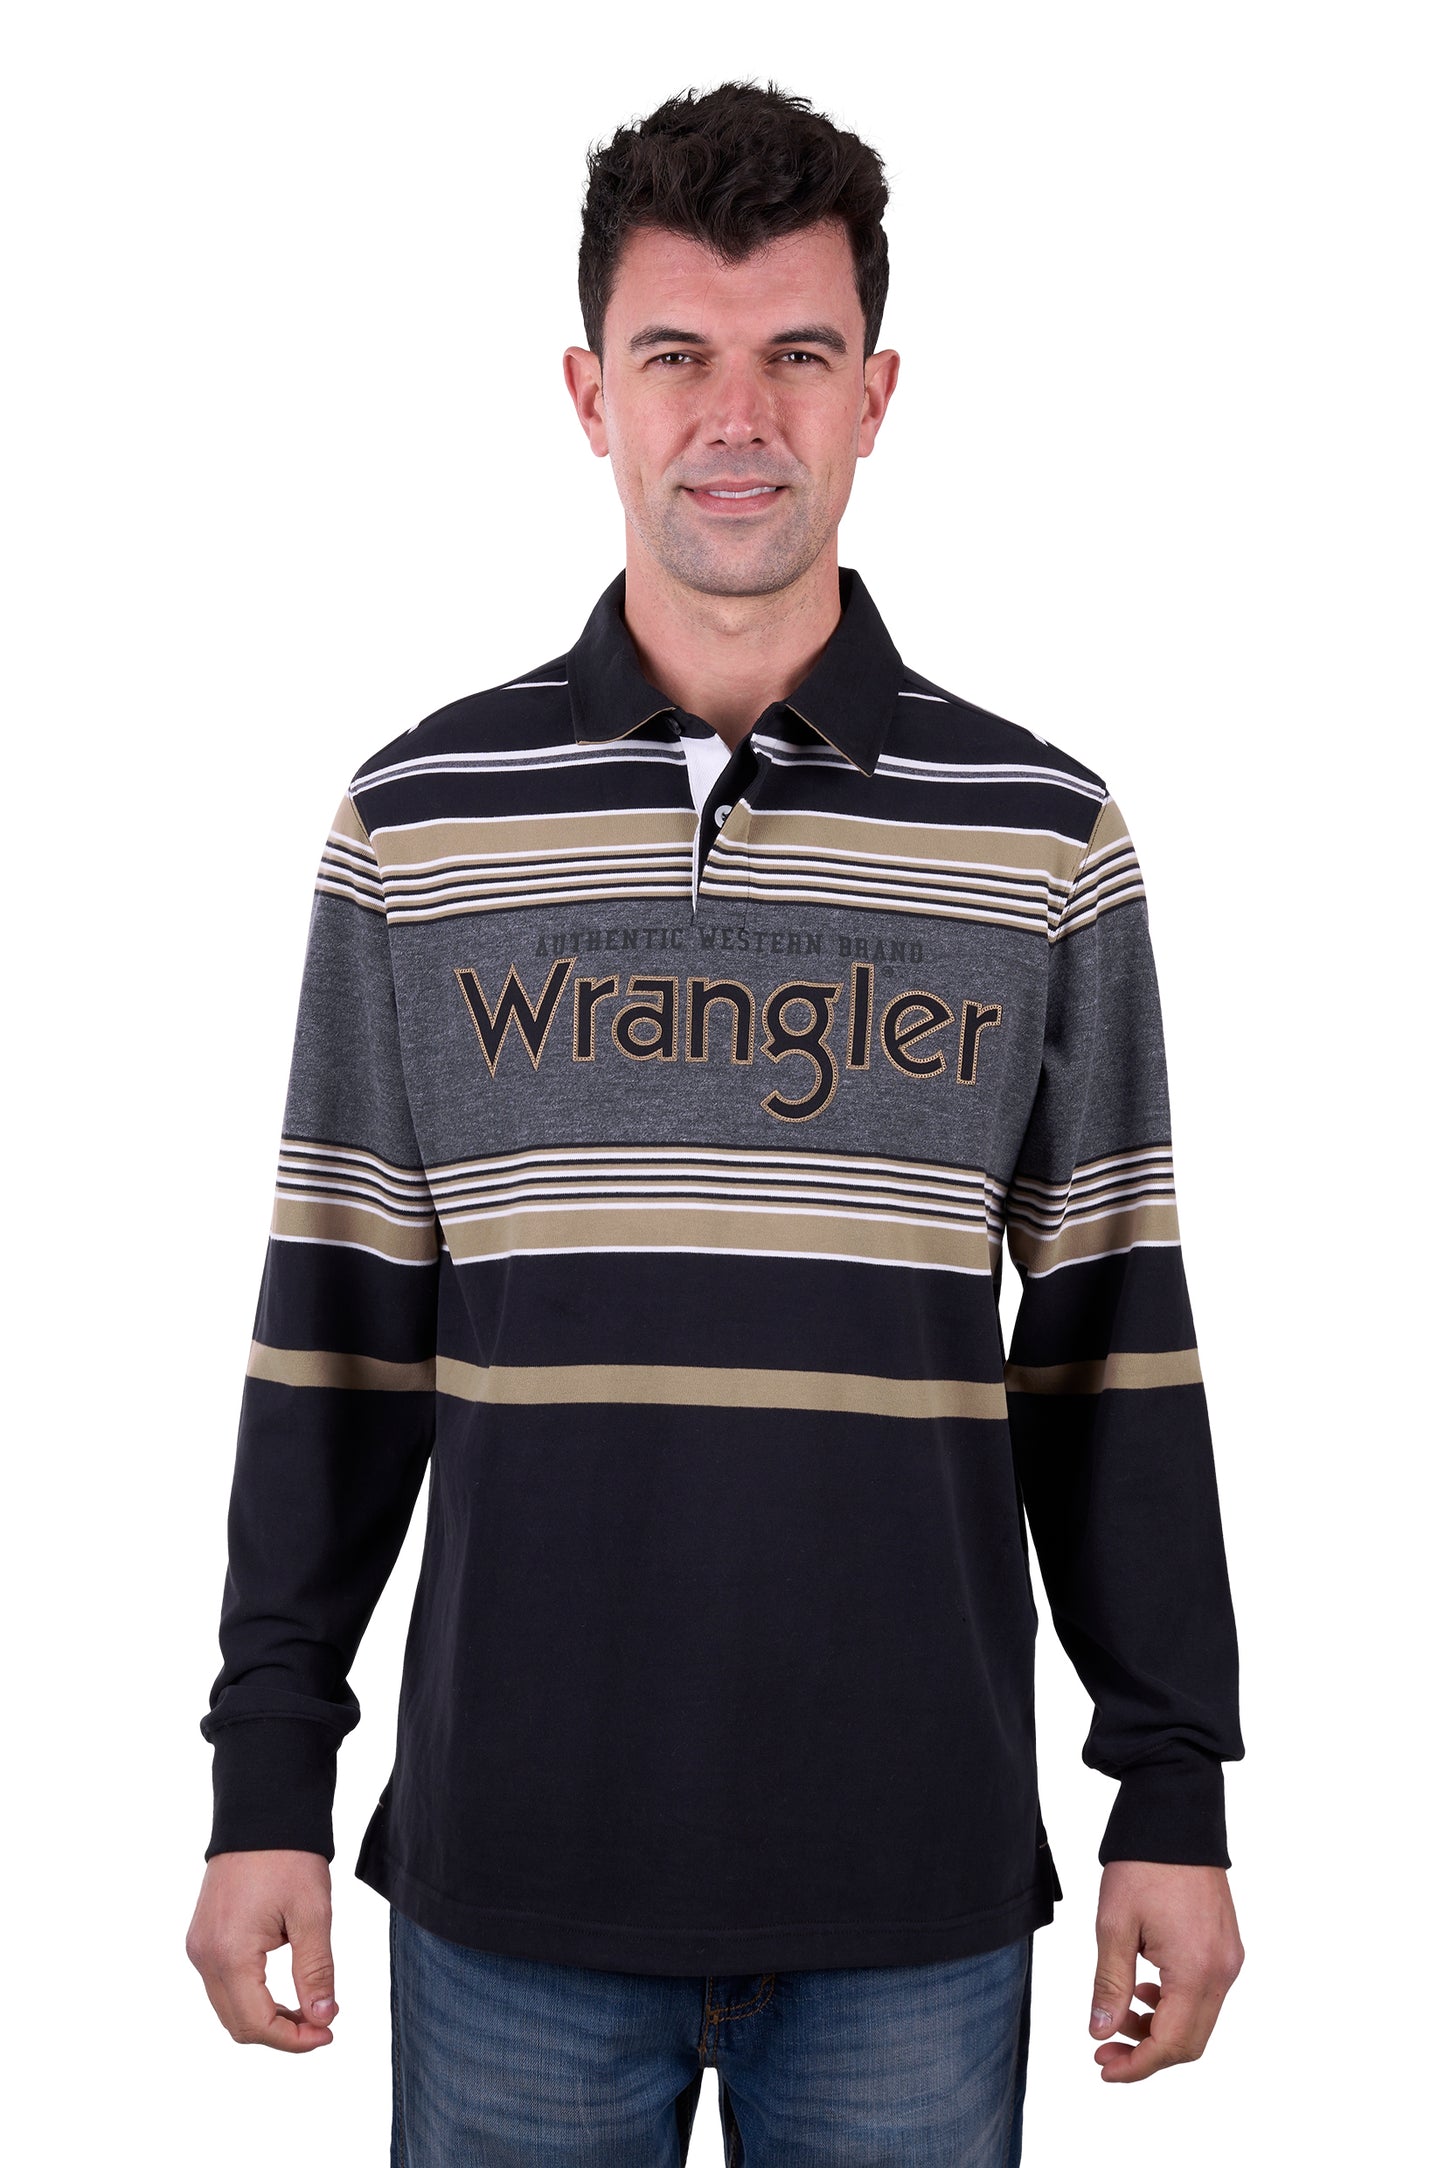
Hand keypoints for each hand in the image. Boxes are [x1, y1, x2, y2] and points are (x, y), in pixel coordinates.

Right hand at [186, 1849, 337, 2050]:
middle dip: (281, 2033)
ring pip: (228, 2008)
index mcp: (229, 1953)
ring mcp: (199, 1947)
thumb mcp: (312, 1914)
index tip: (329, 2032)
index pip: (256, 2024)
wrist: (261, 1814)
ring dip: (266, 2017)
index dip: (294, 2040)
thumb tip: (323, 2018)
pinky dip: (252, 1997)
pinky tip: (283, 1989)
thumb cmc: (288, 1858)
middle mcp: (204, 1956)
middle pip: (238, 2024)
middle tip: (322, 2023)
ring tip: (308, 2007)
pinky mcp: (202, 1938)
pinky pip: (223, 1985)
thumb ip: (316, 1970)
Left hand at [1089, 1859, 1243, 2081]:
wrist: (1175, 1816)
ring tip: (1118, 2014)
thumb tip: (1099, 2032)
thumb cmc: (1144, 1864)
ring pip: (1197, 2020)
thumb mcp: (1114, 1925)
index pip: (1171, 2044)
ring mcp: (1229, 1960)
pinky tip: (1143, 1990)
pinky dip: (1173, 2004)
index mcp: (1197, 1970)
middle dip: (1146, 2053)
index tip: (1103, 2066)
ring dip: (1158, 2028)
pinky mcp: (1226, 1947)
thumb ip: (1109, 1984)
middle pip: (1190, 2041)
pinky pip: (1203, 1994)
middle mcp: (1223, 1971)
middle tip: (1104, 2048)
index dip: (1136, 2065)